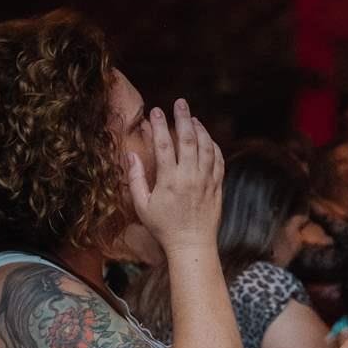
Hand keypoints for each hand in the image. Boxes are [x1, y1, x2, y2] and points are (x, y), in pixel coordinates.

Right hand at [125, 99, 223, 252]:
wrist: (192, 245)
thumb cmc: (163, 227)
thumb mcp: (142, 206)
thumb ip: (135, 179)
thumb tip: (130, 155)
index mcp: (169, 181)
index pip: (164, 145)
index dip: (159, 125)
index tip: (155, 110)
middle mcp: (190, 177)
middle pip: (188, 139)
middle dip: (183, 118)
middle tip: (180, 103)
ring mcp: (206, 181)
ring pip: (206, 147)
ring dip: (201, 129)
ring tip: (193, 118)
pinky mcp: (216, 186)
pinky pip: (218, 160)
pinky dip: (214, 146)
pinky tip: (208, 139)